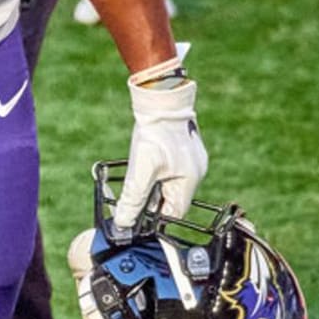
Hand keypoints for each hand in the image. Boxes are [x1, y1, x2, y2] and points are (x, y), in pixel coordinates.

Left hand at [113, 57, 207, 229]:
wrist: (160, 97)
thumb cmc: (155, 132)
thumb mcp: (141, 168)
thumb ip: (133, 197)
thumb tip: (123, 222)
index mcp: (190, 180)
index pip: (174, 212)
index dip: (154, 218)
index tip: (135, 219)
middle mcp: (194, 171)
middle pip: (170, 197)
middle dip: (151, 200)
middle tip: (131, 199)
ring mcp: (189, 158)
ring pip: (167, 182)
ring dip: (151, 184)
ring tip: (136, 177)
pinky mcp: (181, 147)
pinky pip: (168, 168)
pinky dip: (154, 171)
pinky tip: (143, 164)